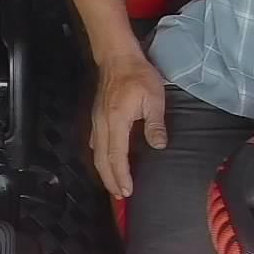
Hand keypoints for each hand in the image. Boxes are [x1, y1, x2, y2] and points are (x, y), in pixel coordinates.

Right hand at [91, 53, 165, 197]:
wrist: (117, 58)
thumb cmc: (138, 75)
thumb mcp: (154, 98)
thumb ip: (155, 124)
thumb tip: (158, 146)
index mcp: (116, 122)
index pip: (116, 156)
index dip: (121, 175)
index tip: (127, 190)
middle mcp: (102, 125)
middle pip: (102, 160)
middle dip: (110, 180)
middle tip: (120, 196)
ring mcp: (97, 121)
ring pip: (96, 154)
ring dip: (104, 172)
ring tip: (113, 185)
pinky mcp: (96, 118)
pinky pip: (95, 144)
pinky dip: (100, 158)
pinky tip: (104, 162)